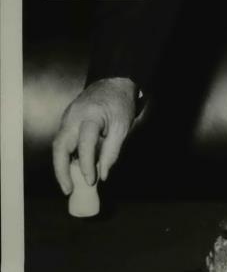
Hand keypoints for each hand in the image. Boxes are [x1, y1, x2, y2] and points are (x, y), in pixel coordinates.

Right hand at [52, 77, 137, 193]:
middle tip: (68, 189)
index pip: (85, 143)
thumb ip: (111, 151)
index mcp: (91, 116)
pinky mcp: (67, 119)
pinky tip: (72, 167)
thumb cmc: (120, 104)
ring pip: (58, 145)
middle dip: (61, 170)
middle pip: (60, 146)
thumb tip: (102, 174)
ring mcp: (67, 117)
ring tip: (69, 183)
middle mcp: (74, 116)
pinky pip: (62, 140)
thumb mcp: (122, 127)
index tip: (91, 180)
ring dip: (61, 165)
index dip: (86, 164)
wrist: (114, 82)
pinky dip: (65, 155)